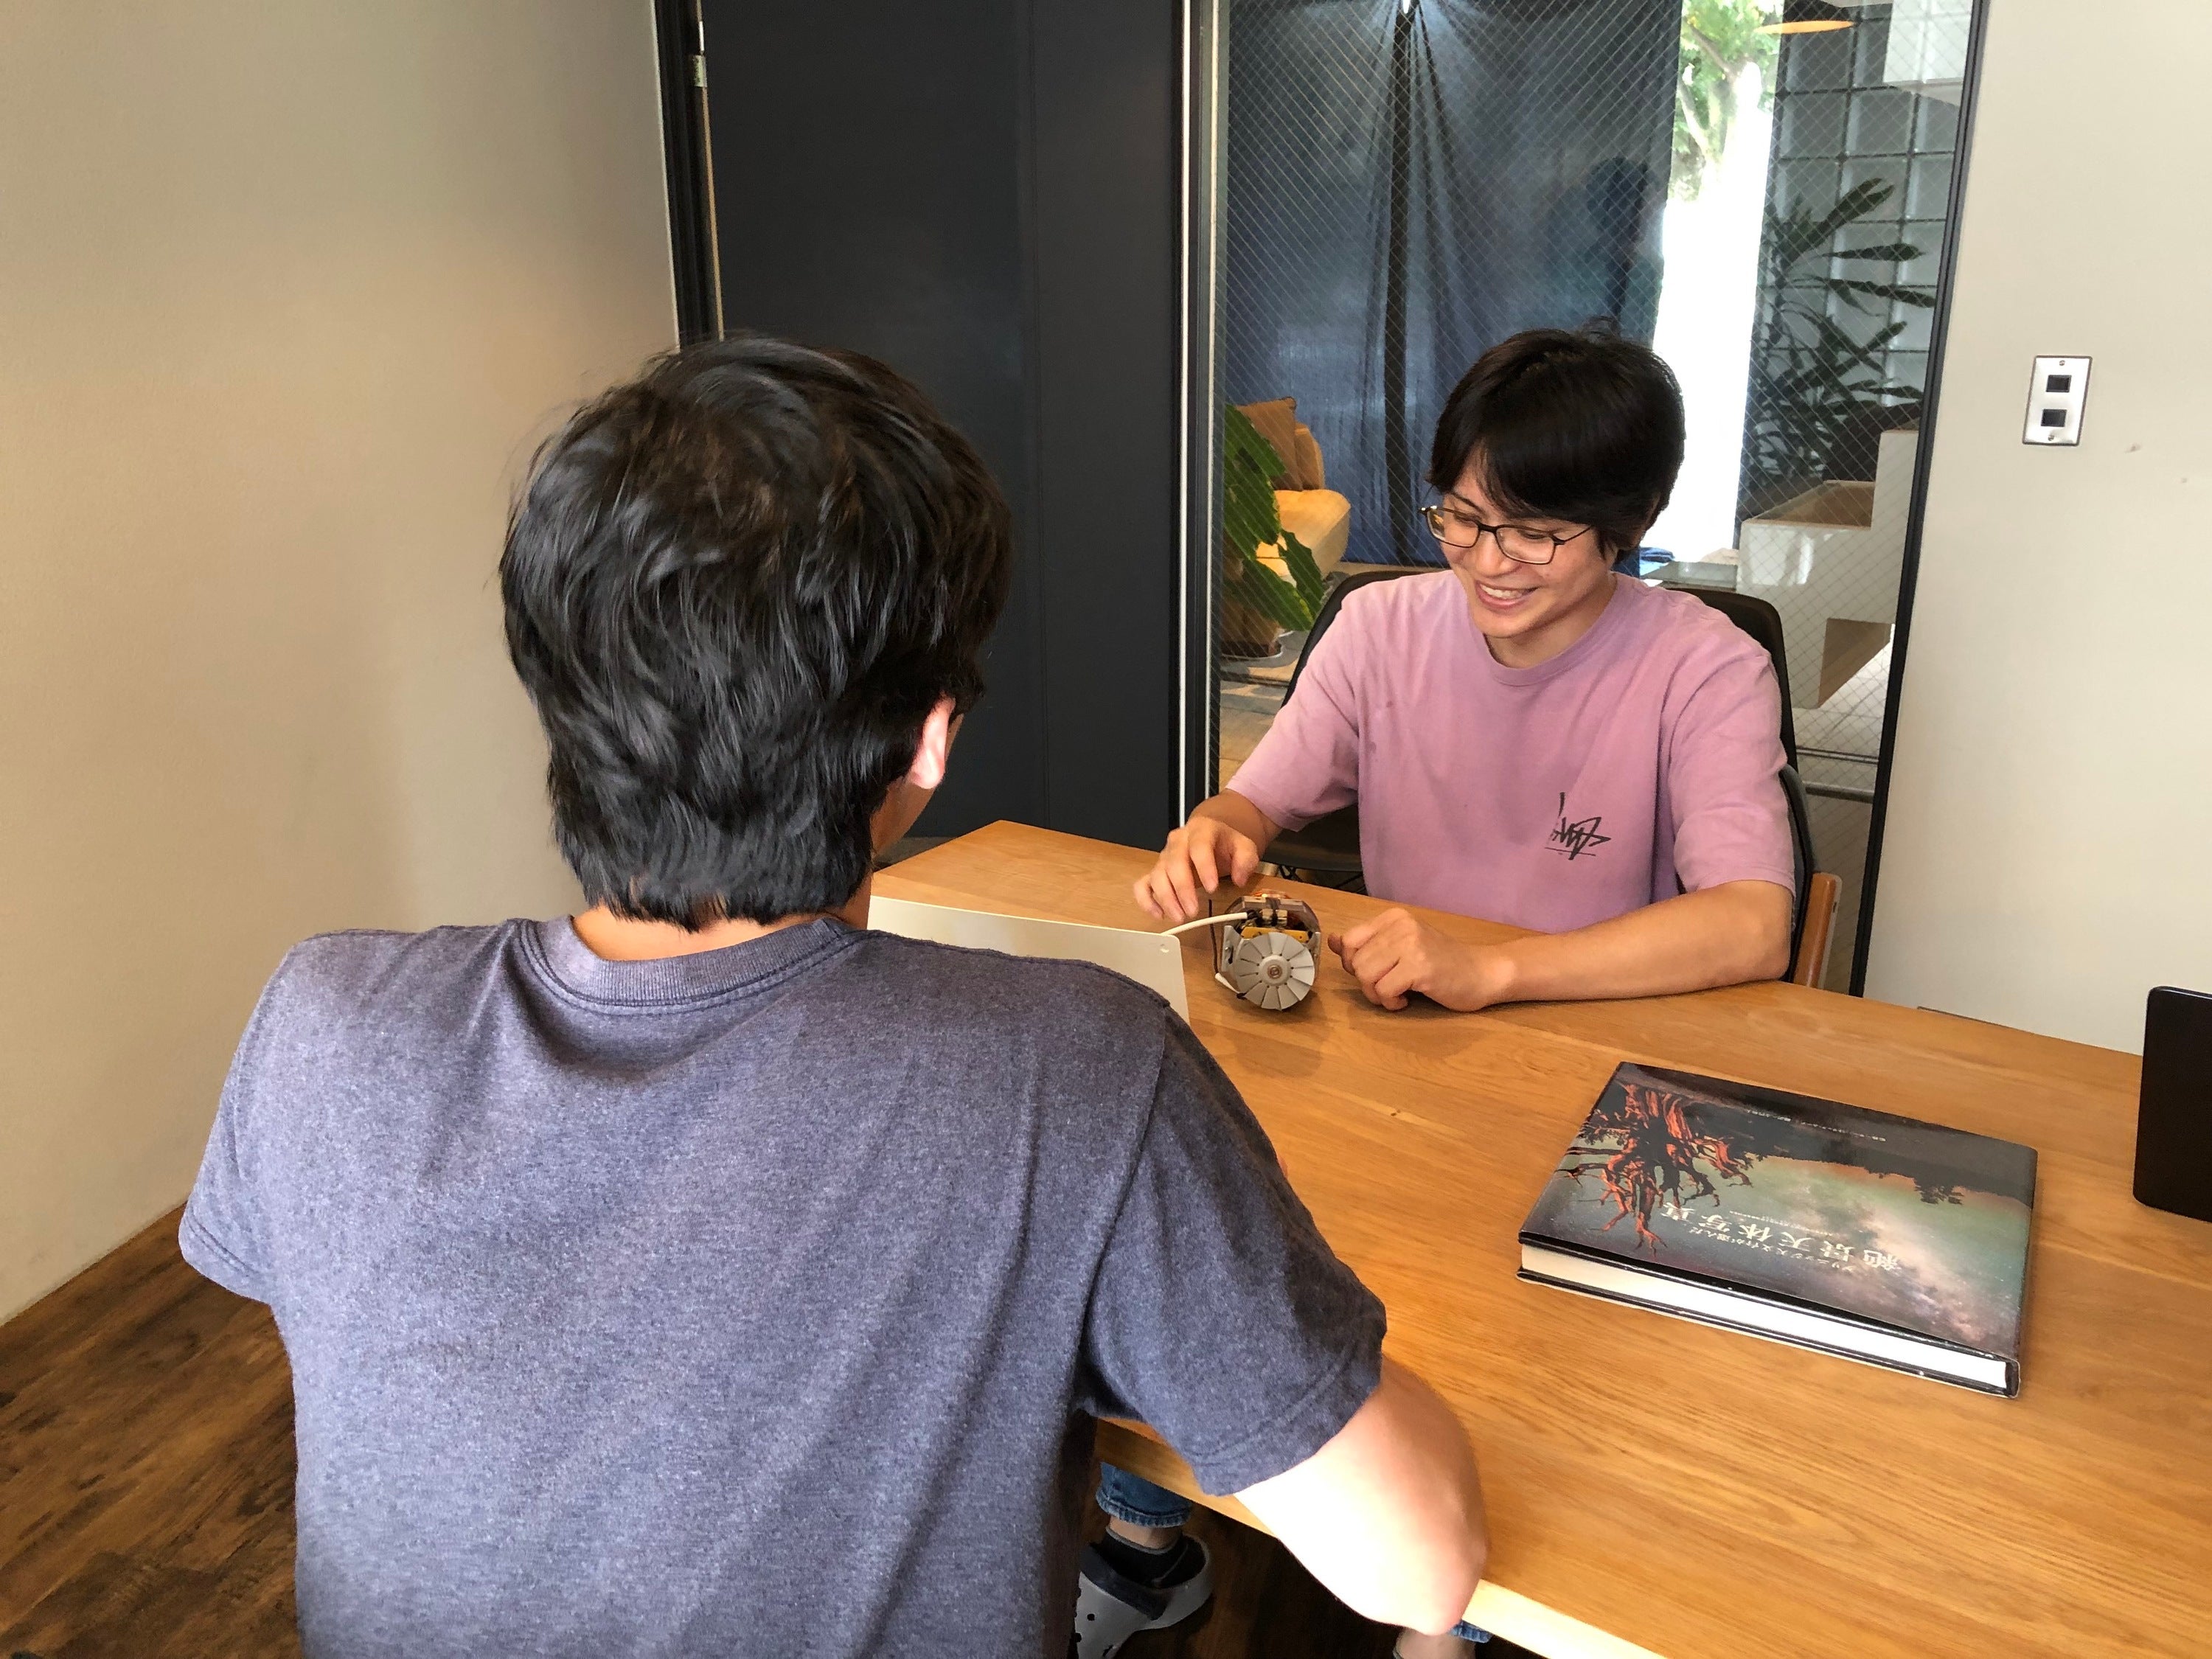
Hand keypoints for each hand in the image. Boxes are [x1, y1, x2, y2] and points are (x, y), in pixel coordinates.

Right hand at [1134, 814, 1261, 921]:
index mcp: (1201, 830)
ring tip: (1180, 917)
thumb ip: (1246, 860)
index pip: (1199, 846)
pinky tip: (1158, 914)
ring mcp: (1164, 856)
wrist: (1211, 837)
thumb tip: (1239, 879)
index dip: (1204, 867)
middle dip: (1182, 889)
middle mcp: (1178, 842)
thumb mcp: (1244, 847)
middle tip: (1193, 911)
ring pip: (1157, 875)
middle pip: (1174, 863)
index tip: (1212, 888)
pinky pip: (1142, 884)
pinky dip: (1146, 900)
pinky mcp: (1156, 871)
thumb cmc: (1225, 844)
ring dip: (1166, 898)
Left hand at [1327, 909, 1509, 1012]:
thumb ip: (1368, 944)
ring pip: (1366, 976)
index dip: (1354, 964)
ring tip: (1396, 995)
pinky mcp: (1420, 967)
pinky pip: (1384, 990)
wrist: (1483, 972)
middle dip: (1367, 984)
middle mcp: (1401, 926)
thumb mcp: (1400, 948)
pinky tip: (1407, 1000)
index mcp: (1393, 918)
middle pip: (1356, 962)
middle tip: (1389, 988)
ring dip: (1377, 995)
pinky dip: (1391, 1003)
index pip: (1349, 940)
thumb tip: (1332, 941)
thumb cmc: (1441, 963)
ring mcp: (1411, 944)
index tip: (1375, 973)